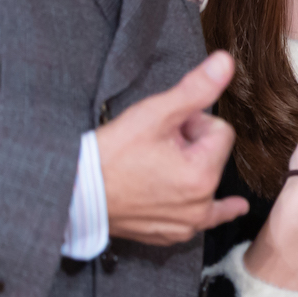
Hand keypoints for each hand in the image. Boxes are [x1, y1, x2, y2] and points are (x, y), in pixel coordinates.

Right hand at [99, 52, 249, 244]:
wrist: (71, 194)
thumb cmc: (109, 155)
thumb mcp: (154, 113)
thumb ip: (196, 88)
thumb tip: (226, 61)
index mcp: (202, 175)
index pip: (220, 131)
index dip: (193, 123)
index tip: (165, 128)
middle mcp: (200, 205)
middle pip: (212, 156)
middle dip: (189, 146)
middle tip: (153, 147)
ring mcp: (184, 223)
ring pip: (204, 180)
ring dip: (190, 171)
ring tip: (161, 168)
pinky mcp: (168, 234)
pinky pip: (195, 216)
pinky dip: (191, 204)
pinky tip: (212, 205)